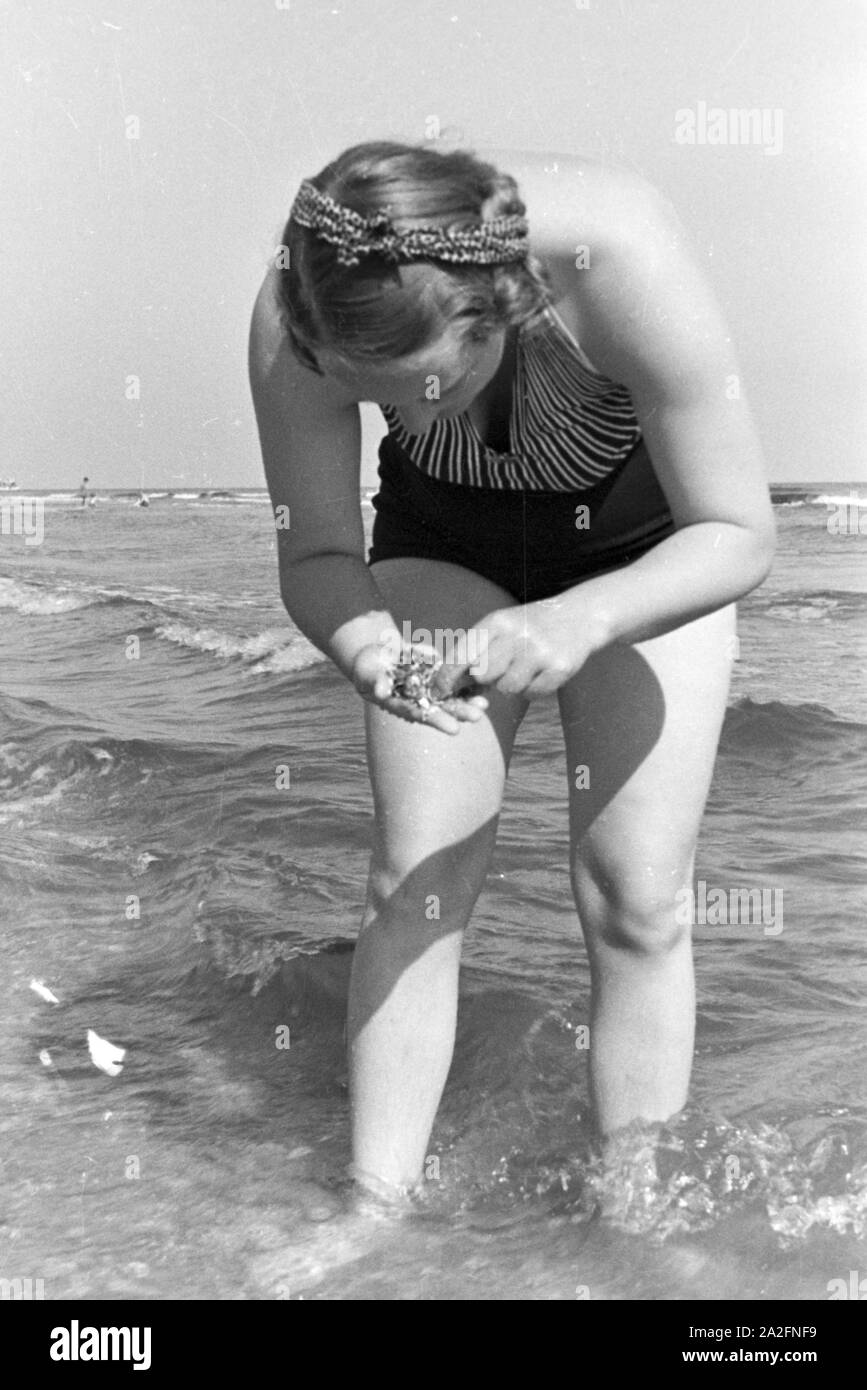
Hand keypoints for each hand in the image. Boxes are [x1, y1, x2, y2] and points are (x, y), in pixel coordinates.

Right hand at [351, 641, 488, 735]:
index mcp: (404, 704)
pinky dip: (466, 681)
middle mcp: (419, 699)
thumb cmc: (367, 669)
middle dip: (459, 712)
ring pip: (451, 695)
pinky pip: (452, 676)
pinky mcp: (433, 671)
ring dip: (467, 700)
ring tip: (485, 704)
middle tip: (477, 717)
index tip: (455, 729)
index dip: (438, 721)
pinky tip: (483, 683)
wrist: (376, 656)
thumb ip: (376, 682)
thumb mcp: (368, 675)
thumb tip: (382, 691)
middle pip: (441, 708)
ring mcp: (427, 686)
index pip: (423, 714)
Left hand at [439, 599, 609, 697]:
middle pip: (483, 674)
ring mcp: (540, 652)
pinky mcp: (559, 668)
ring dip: (511, 684)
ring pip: (507, 688)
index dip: (447, 675)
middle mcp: (518, 635)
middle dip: (487, 678)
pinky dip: (533, 689)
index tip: (439, 689)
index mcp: (498, 621)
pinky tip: (541, 672)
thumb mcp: (502, 626)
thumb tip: (447, 683)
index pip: (462, 653)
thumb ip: (476, 649)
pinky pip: (532, 694)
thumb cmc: (531, 626)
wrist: (580, 616)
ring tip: (524, 668)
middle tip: (500, 669)